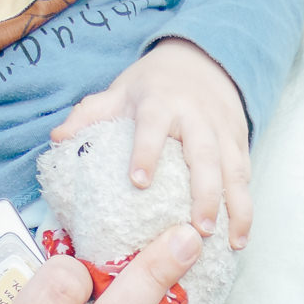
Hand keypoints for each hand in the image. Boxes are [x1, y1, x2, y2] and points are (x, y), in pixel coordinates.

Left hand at [52, 38, 251, 248]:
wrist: (204, 60)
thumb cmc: (155, 85)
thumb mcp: (121, 91)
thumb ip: (91, 114)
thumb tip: (58, 139)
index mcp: (161, 102)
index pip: (152, 126)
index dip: (146, 152)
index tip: (139, 183)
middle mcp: (196, 117)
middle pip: (205, 156)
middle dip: (206, 194)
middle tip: (199, 229)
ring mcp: (223, 131)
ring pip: (233, 171)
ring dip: (235, 208)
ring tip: (232, 243)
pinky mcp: (240, 144)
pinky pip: (245, 179)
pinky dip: (246, 209)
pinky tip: (240, 237)